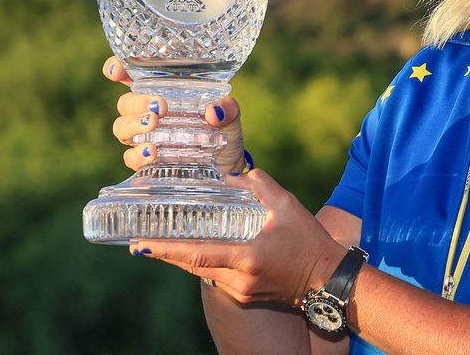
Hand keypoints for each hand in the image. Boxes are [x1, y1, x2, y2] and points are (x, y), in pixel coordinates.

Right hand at [102, 55, 248, 173]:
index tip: (116, 71)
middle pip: (125, 102)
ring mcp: (145, 137)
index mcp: (165, 92)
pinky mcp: (146, 161)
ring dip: (134, 124)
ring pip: (121, 127)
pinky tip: (151, 152)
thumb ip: (228, 109)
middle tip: (160, 106)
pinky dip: (138, 154)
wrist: (228, 167)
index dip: (119, 69)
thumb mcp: (230, 117)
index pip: (134, 76)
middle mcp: (149, 113)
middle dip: (137, 102)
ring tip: (154, 124)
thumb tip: (215, 110)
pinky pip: (130, 157)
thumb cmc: (223, 132)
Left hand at [131, 169, 347, 305]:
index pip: (196, 254)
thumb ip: (260, 185)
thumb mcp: (288, 206)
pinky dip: (202, 263)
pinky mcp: (245, 296)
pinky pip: (215, 277)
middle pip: (192, 266)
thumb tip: (235, 174)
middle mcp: (239, 279)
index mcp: (247, 258)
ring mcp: (241, 290)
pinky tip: (196, 251)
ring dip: (183, 258)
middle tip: (140, 242)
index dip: (166, 249)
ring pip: (202, 273)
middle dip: (166, 253)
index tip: (140, 245)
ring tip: (162, 244)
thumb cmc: (310, 242)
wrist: (329, 280)